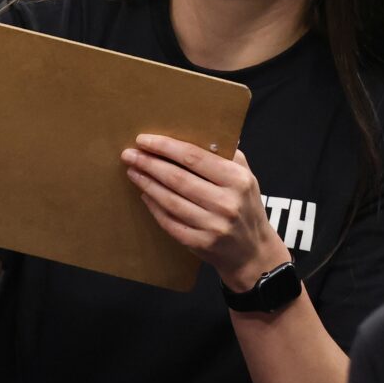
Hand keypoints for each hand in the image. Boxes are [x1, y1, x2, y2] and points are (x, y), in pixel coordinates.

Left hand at [122, 135, 285, 289]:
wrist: (253, 251)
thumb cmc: (245, 206)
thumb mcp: (247, 176)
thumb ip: (228, 154)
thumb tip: (204, 131)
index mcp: (237, 179)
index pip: (194, 157)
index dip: (165, 147)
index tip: (144, 140)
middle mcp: (226, 202)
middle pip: (178, 177)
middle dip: (149, 163)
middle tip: (129, 154)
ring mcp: (213, 225)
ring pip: (170, 200)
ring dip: (147, 184)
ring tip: (133, 171)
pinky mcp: (200, 243)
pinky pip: (169, 222)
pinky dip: (154, 207)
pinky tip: (144, 194)